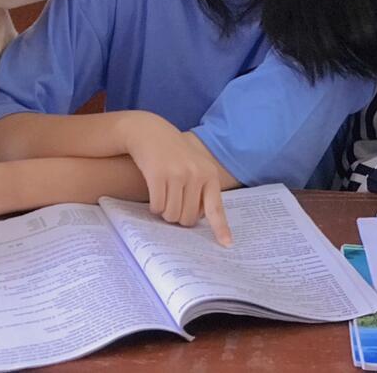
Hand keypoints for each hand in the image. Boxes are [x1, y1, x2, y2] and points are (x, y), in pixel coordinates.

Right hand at [122, 112, 232, 245]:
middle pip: (187, 219)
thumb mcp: (195, 166)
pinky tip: (154, 193)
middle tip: (173, 203)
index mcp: (209, 175)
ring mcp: (177, 174)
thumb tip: (199, 219)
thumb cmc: (173, 154)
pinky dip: (154, 206)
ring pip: (171, 215)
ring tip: (163, 196)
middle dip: (178, 217)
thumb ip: (201, 190)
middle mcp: (196, 174)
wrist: (150, 132)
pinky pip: (157, 206)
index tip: (227, 244)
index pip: (216, 208)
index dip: (221, 228)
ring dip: (164, 212)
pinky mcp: (158, 175)